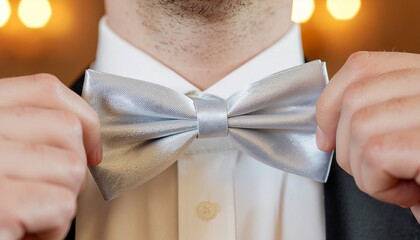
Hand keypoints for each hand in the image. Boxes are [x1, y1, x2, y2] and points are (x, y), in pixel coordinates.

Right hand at [0, 74, 101, 238]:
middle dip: (73, 166)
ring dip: (62, 199)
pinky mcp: (1, 204)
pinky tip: (27, 233)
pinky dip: (54, 228)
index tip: (91, 144)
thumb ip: (24, 132)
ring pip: (71, 167)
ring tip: (31, 215)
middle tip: (49, 191)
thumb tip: (79, 132)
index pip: (44, 89)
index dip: (81, 114)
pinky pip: (62, 205)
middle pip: (66, 129)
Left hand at [316, 51, 419, 221]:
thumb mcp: (404, 133)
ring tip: (397, 183)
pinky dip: (378, 186)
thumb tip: (325, 127)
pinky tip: (408, 193)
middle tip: (375, 170)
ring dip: (364, 171)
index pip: (362, 66)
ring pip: (360, 127)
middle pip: (354, 98)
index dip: (330, 101)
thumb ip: (375, 114)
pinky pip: (375, 156)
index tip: (326, 134)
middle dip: (346, 146)